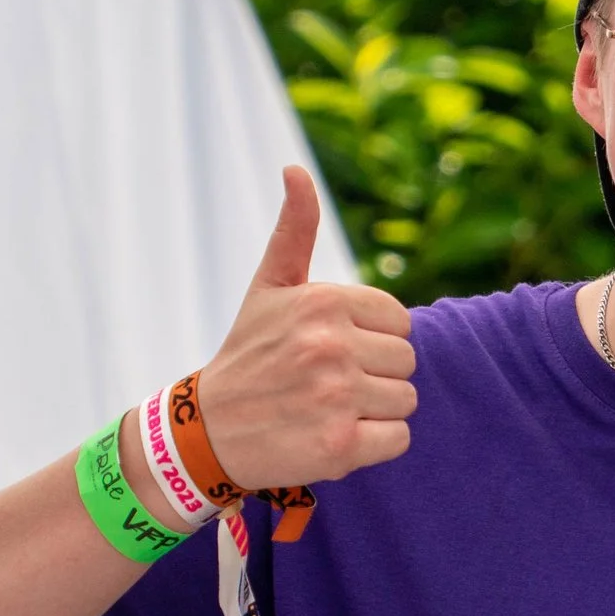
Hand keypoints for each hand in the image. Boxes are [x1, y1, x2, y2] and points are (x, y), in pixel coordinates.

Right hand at [197, 167, 417, 488]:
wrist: (207, 431)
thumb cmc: (249, 353)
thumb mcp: (269, 286)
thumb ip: (294, 230)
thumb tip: (295, 169)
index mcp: (323, 303)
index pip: (400, 322)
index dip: (372, 339)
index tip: (331, 349)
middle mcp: (331, 347)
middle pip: (407, 362)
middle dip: (375, 374)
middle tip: (326, 382)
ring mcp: (336, 398)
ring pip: (406, 400)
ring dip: (375, 410)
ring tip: (327, 408)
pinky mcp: (341, 446)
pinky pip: (399, 438)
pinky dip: (375, 443)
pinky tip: (333, 435)